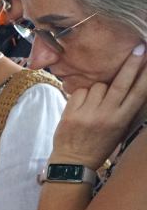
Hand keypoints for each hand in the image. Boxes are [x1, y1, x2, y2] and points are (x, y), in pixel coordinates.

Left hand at [51, 44, 146, 167]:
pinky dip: (82, 95)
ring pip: (98, 86)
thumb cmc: (99, 145)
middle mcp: (106, 115)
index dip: (146, 76)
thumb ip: (124, 109)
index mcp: (121, 120)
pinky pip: (80, 91)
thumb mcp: (119, 130)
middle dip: (132, 64)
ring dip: (98, 89)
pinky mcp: (71, 113)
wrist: (72, 161)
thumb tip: (132, 85)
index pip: (138, 94)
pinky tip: (82, 105)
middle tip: (140, 48)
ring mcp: (88, 114)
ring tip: (95, 103)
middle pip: (121, 83)